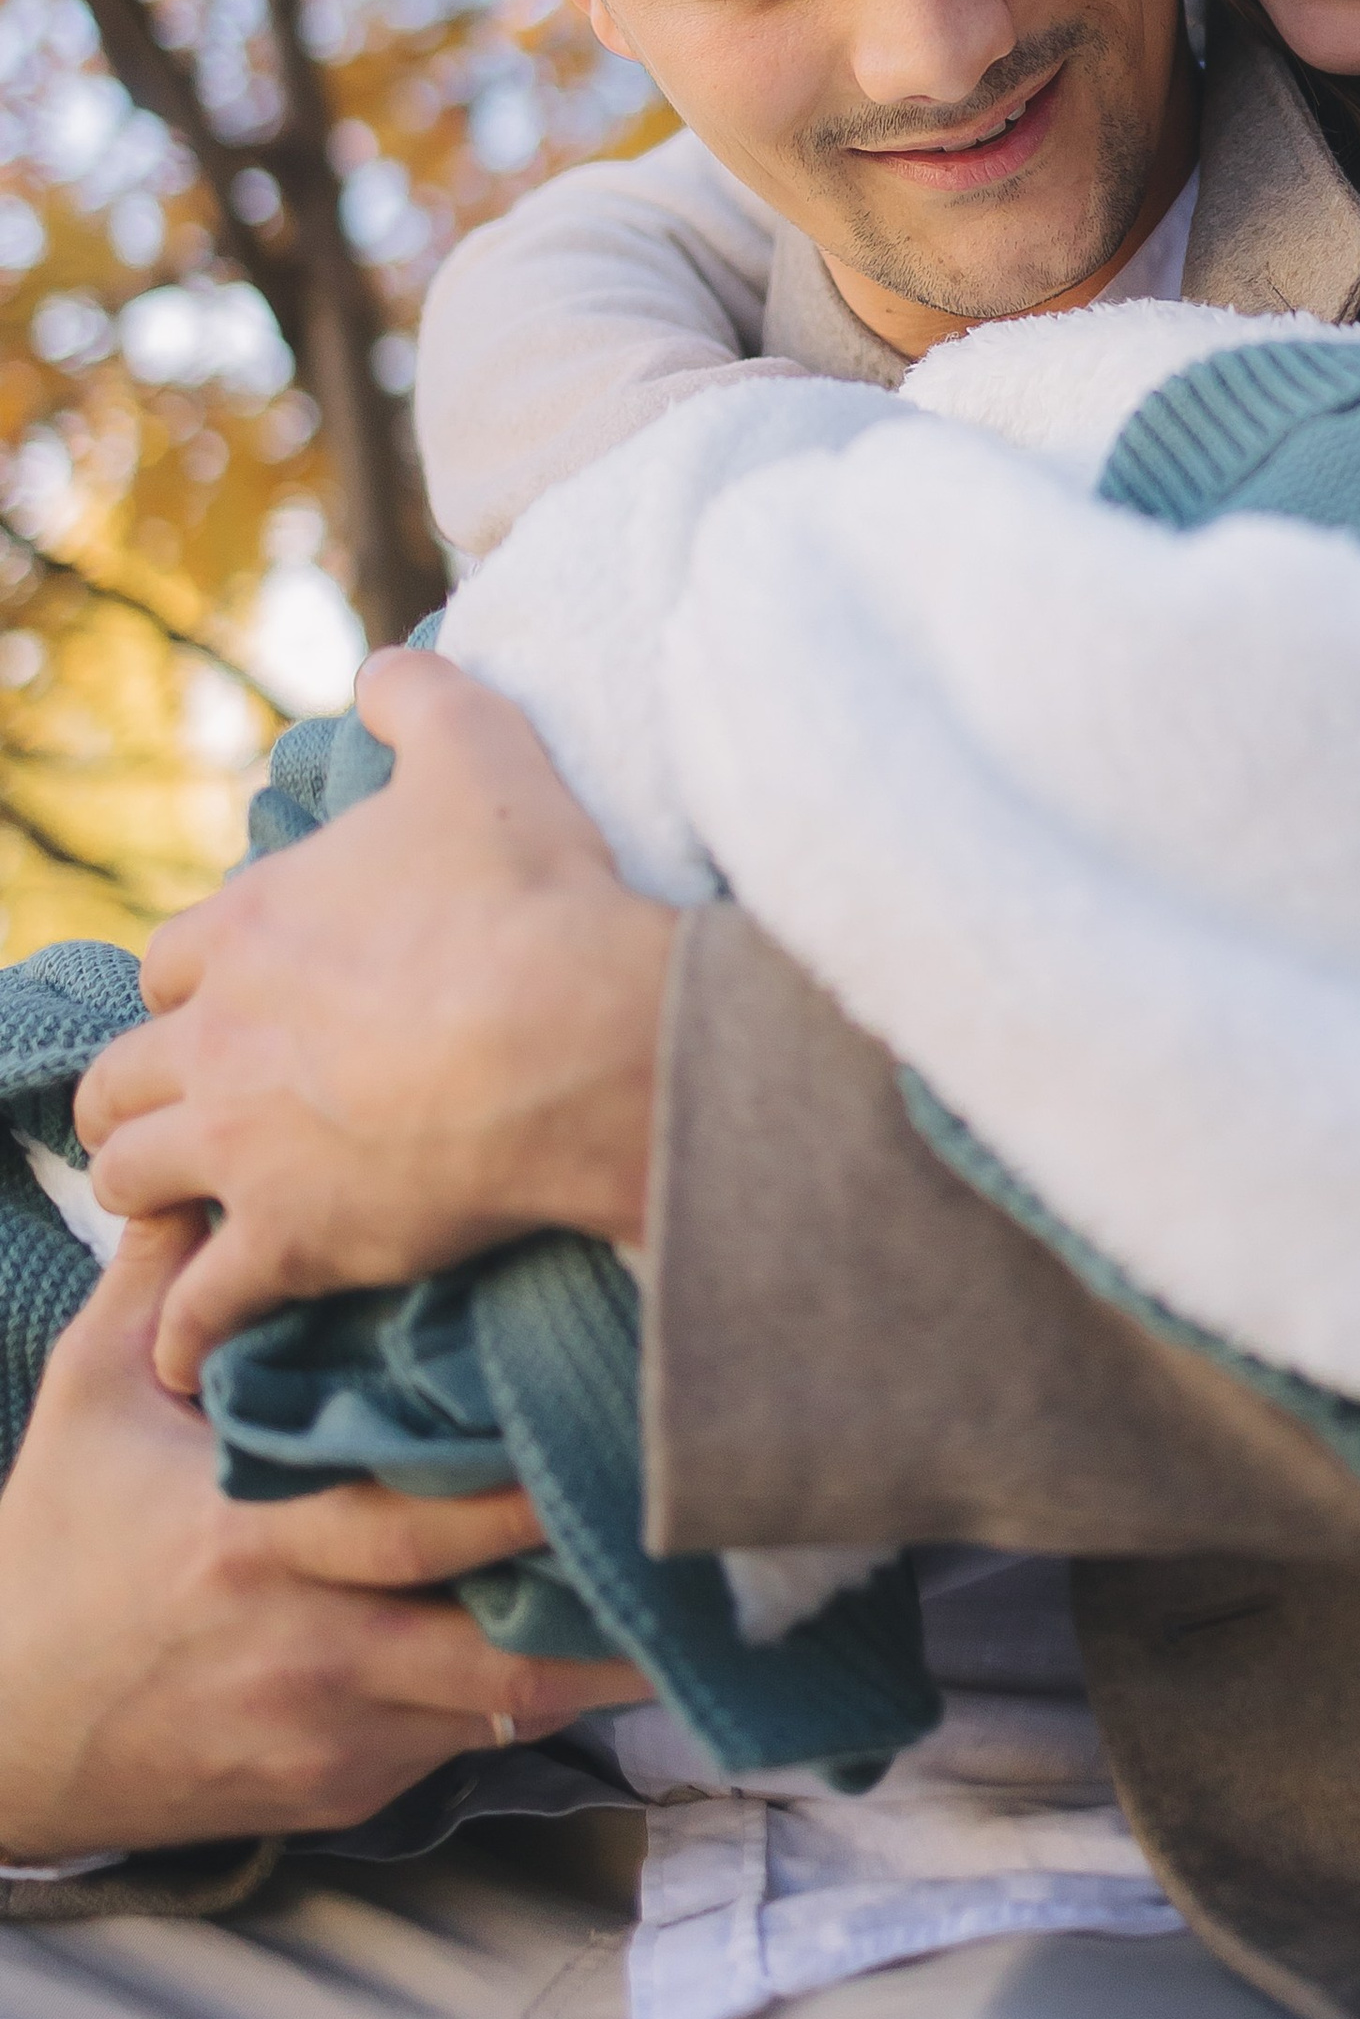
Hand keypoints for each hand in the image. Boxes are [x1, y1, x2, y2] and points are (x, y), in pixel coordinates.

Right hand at [0, 1213, 649, 1862]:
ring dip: (593, 1652)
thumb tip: (215, 1163)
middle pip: (487, 1622)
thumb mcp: (93, 1391)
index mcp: (252, 1535)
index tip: (607, 1432)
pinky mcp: (341, 1790)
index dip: (520, 1487)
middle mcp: (304, 1641)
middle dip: (595, 1574)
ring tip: (695, 1594)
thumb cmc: (56, 1540)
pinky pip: (459, 1743)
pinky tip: (602, 1648)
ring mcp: (329, 1729)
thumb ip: (162, 1274)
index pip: (417, 1515)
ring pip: (497, 1700)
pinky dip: (527, 1699)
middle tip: (694, 1516)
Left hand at [77, 645, 677, 1394]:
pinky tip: (192, 1352)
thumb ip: (421, 697)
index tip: (230, 1003)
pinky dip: (188, 1330)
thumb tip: (386, 666)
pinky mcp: (287, 1239)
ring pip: (130, 1178)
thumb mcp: (480, 750)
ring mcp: (242, 1145)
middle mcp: (219, 1035)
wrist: (578, 1035)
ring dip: (147, 1192)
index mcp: (251, 925)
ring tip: (177, 1213)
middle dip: (138, 1093)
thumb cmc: (532, 891)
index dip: (198, 983)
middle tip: (177, 1113)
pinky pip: (199, 1305)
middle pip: (121, 1075)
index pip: (171, 960)